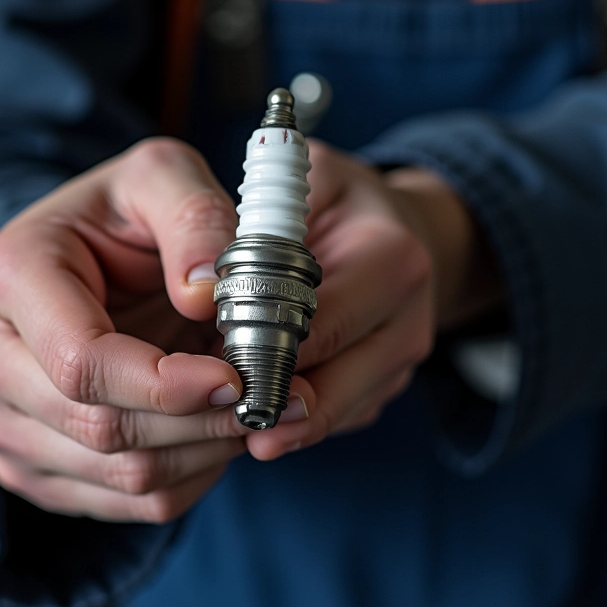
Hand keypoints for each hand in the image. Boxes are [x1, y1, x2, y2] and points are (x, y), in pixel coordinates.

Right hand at [0, 139, 312, 521]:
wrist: (83, 255)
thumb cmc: (124, 214)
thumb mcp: (164, 176)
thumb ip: (193, 215)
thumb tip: (206, 294)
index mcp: (9, 277)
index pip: (84, 363)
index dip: (169, 384)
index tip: (238, 378)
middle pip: (103, 429)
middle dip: (202, 422)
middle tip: (271, 396)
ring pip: (120, 476)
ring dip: (204, 451)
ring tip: (250, 409)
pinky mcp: (31, 461)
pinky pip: (122, 502)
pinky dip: (186, 478)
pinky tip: (214, 434)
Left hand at [245, 141, 501, 461]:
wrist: (394, 224)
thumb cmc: (335, 197)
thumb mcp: (295, 176)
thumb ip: (252, 216)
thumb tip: (199, 287)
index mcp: (391, 258)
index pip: (320, 325)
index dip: (263, 350)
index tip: (213, 370)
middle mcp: (408, 315)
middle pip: (335, 383)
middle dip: (274, 401)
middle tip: (221, 418)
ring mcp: (401, 354)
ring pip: (340, 410)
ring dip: (287, 423)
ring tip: (236, 430)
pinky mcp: (388, 378)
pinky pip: (345, 414)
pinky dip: (304, 420)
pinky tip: (266, 417)